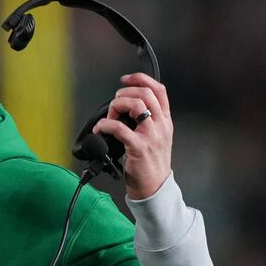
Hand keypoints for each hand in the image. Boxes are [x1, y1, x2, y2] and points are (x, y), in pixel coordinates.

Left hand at [93, 72, 172, 199]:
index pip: (159, 90)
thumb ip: (147, 120)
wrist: (154, 186)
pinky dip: (105, 125)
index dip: (141, 79)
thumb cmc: (151, 163)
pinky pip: (119, 128)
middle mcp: (160, 125)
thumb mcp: (156, 137)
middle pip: (145, 94)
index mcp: (165, 120)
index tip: (125, 79)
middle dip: (125, 93)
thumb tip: (125, 106)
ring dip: (117, 105)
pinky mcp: (138, 147)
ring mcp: (151, 136)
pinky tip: (100, 129)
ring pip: (135, 105)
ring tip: (110, 117)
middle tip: (115, 103)